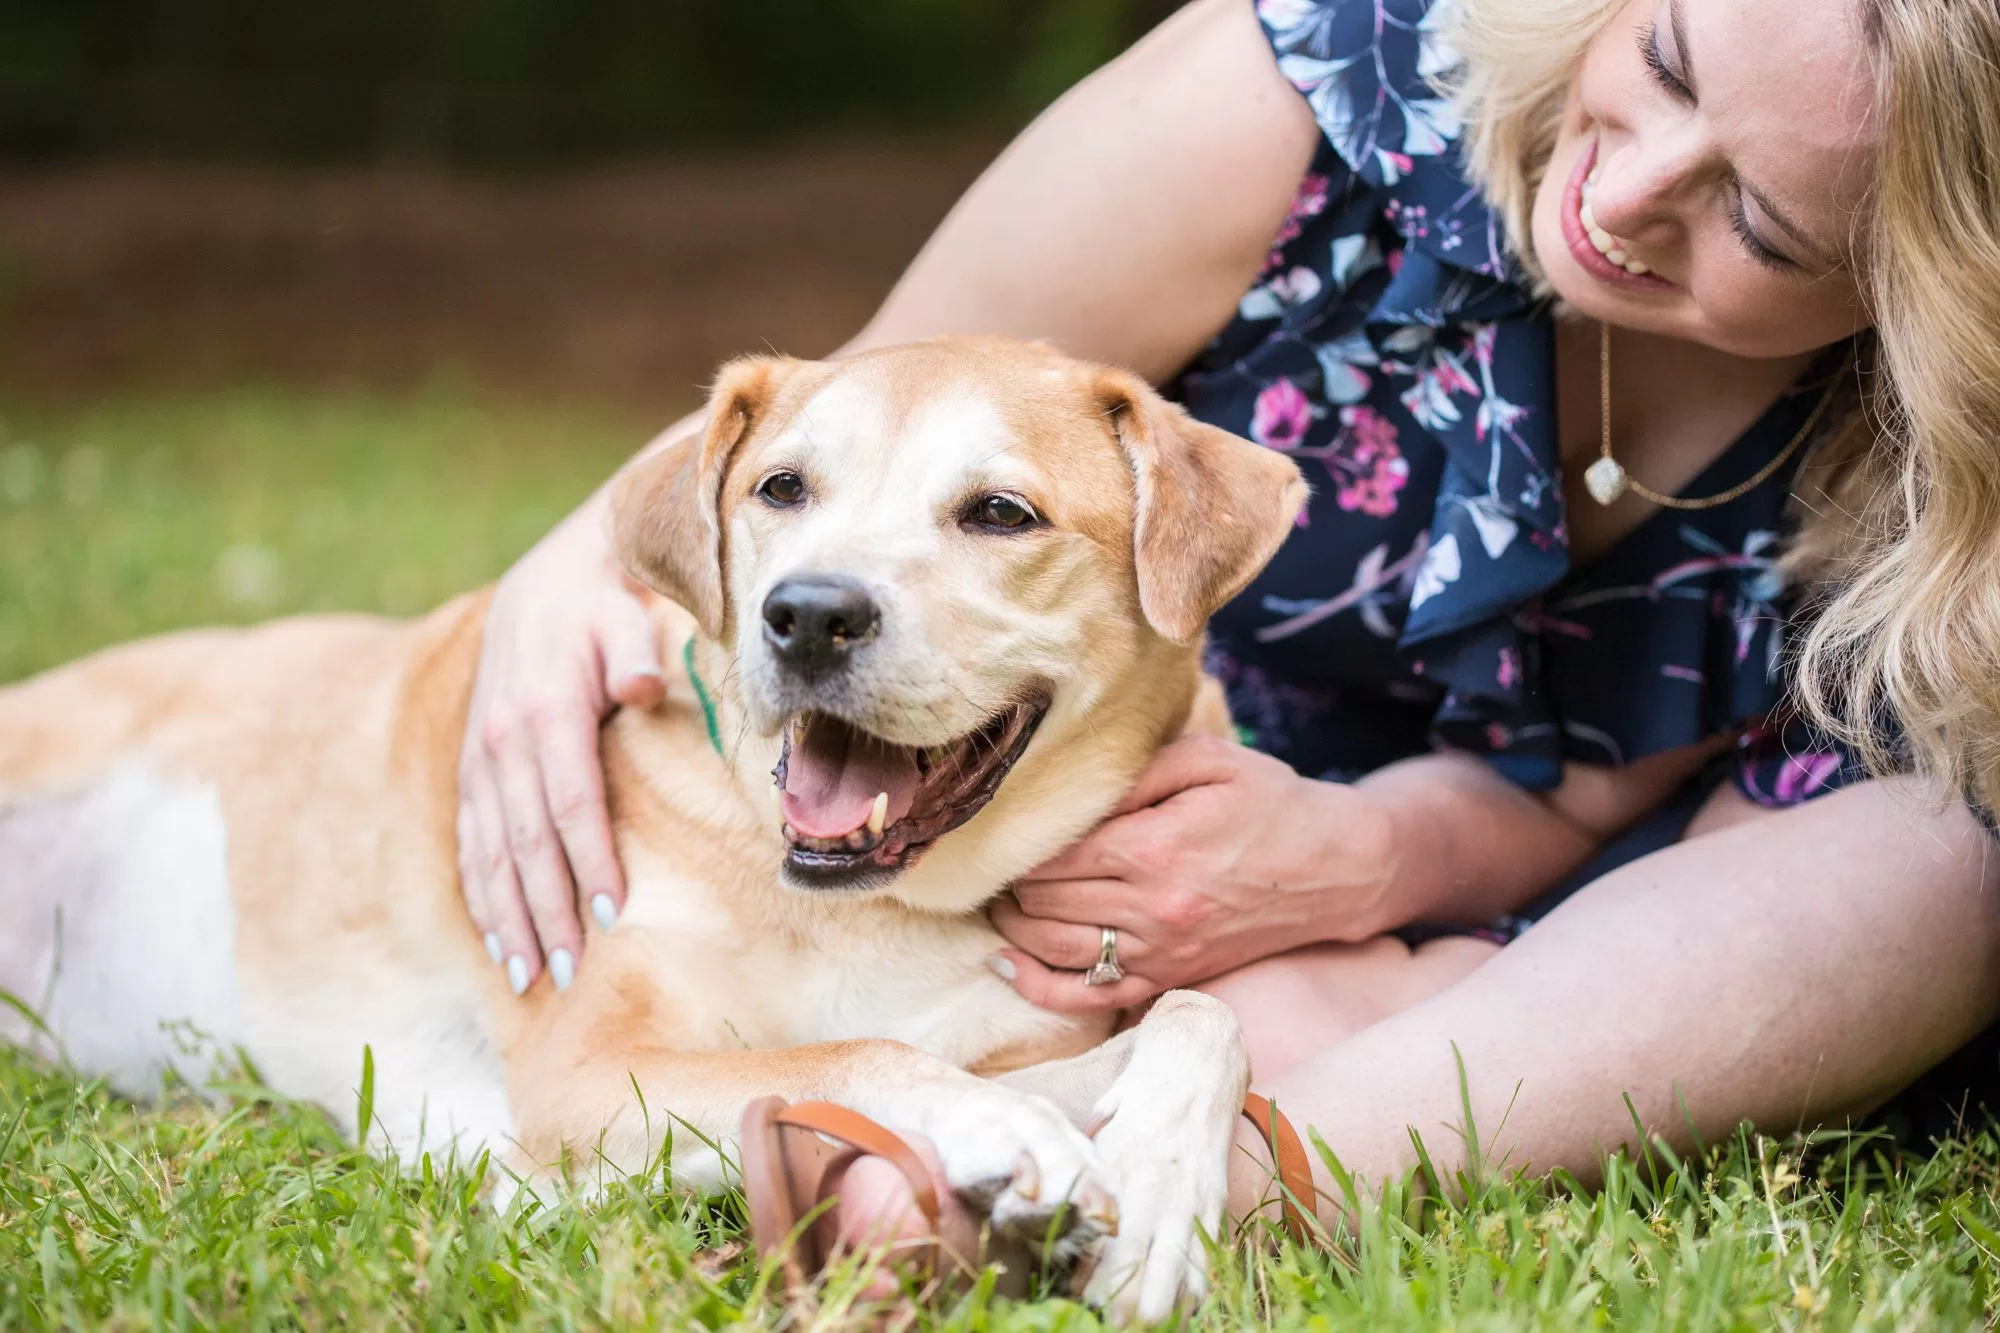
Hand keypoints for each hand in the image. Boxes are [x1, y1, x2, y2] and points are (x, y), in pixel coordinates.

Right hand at [457, 513, 665, 994]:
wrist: (549, 580)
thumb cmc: (604, 606)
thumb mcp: (625, 616)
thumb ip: (635, 652)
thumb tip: (641, 686)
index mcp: (545, 711)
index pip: (570, 802)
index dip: (589, 860)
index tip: (613, 914)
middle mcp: (502, 741)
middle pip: (526, 842)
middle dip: (546, 911)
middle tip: (569, 972)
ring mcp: (480, 759)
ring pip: (490, 852)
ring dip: (508, 917)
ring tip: (527, 976)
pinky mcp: (473, 768)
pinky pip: (471, 841)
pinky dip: (480, 893)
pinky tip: (495, 938)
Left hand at [989, 733, 1397, 1012]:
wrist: (1337, 869)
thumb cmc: (1270, 802)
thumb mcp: (1207, 759)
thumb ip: (1133, 770)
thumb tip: (1066, 790)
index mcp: (1157, 847)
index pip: (1052, 854)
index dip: (1018, 842)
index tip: (1006, 826)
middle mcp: (1154, 908)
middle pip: (1044, 901)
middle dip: (1010, 880)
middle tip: (998, 859)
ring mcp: (1162, 952)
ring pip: (1054, 948)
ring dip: (1012, 925)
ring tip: (1000, 899)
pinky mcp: (1171, 979)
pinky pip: (1090, 996)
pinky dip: (1039, 985)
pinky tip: (1009, 962)